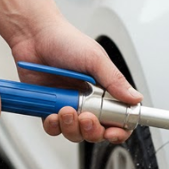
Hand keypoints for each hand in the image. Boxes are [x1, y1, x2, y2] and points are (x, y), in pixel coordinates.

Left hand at [9, 18, 142, 143]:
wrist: (33, 34)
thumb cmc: (65, 40)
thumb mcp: (95, 59)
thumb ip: (115, 81)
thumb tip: (135, 98)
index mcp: (104, 91)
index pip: (119, 118)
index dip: (118, 130)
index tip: (113, 131)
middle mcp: (88, 101)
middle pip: (97, 132)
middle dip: (92, 130)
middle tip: (87, 118)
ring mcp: (69, 106)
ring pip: (75, 133)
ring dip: (71, 127)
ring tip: (66, 110)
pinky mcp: (49, 108)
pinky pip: (54, 128)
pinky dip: (53, 125)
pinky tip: (52, 113)